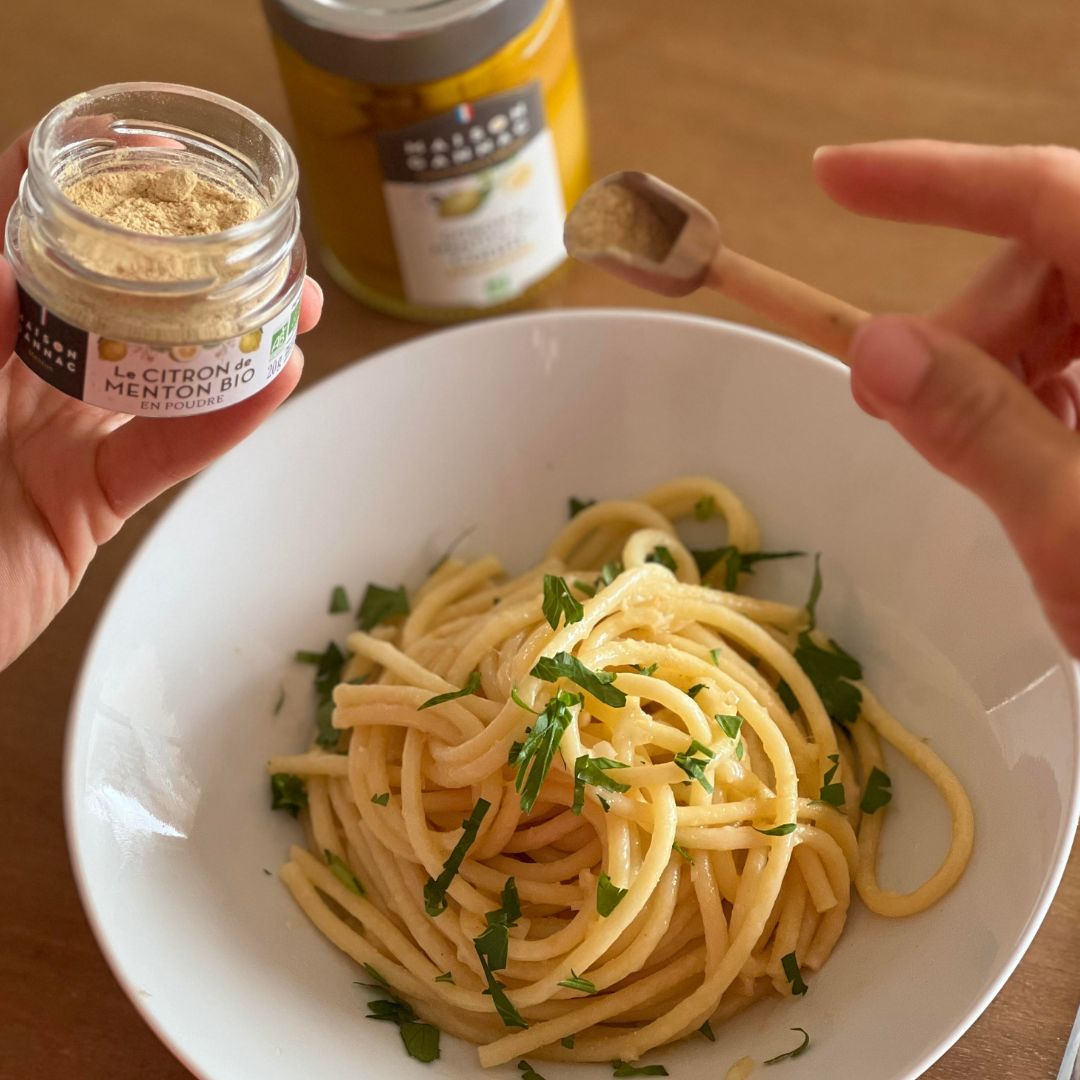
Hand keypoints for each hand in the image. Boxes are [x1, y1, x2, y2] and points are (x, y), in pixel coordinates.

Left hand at [0, 134, 322, 669]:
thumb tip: (11, 260)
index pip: (19, 235)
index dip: (80, 183)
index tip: (144, 149)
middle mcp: (13, 373)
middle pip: (113, 299)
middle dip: (188, 262)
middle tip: (252, 239)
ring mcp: (56, 436)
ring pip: (158, 374)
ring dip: (230, 340)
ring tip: (292, 305)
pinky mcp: (92, 501)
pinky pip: (168, 453)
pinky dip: (225, 421)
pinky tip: (274, 383)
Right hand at [815, 141, 1079, 656]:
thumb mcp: (1077, 526)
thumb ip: (980, 427)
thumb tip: (875, 347)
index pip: (1053, 194)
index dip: (935, 179)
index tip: (835, 177)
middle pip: (1057, 252)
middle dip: (968, 317)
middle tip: (890, 401)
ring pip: (1071, 299)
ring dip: (999, 356)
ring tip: (965, 438)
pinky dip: (1043, 382)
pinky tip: (1032, 440)